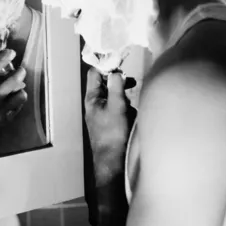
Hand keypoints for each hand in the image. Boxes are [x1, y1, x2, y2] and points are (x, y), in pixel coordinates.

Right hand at [0, 49, 27, 131]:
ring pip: (21, 94)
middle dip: (20, 71)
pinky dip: (18, 101)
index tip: (11, 52)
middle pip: (15, 79)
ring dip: (21, 88)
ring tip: (17, 87)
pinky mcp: (5, 119)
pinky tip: (13, 99)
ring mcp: (0, 109)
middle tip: (20, 70)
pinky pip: (19, 106)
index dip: (6, 55)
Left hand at [85, 69, 136, 184]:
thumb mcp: (117, 107)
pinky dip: (126, 110)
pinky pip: (118, 110)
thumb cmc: (113, 135)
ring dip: (125, 97)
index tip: (121, 62)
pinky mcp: (109, 124)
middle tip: (132, 83)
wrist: (112, 162)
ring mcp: (101, 115)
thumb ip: (116, 87)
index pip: (95, 74)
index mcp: (92, 99)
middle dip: (120, 83)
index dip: (107, 66)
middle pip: (106, 84)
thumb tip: (116, 71)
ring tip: (132, 104)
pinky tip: (132, 117)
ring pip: (114, 97)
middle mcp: (95, 105)